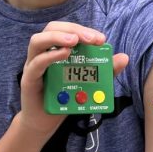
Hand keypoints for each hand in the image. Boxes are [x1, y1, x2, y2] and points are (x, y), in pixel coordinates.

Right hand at [17, 21, 129, 140]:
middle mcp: (42, 53)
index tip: (101, 39)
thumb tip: (124, 57)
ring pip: (37, 41)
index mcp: (56, 49)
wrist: (46, 122)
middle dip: (74, 30)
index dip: (84, 30)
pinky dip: (50, 56)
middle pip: (52, 28)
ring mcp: (33, 65)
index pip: (67, 30)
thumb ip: (105, 71)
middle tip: (91, 39)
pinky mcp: (28, 79)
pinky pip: (36, 64)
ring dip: (57, 37)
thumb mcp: (90, 83)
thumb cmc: (65, 98)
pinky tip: (64, 55)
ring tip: (74, 41)